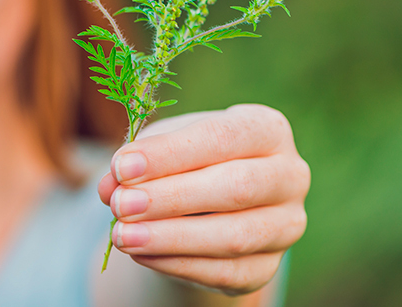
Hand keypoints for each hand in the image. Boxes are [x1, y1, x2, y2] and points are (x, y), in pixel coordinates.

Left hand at [97, 104, 309, 294]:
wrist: (211, 205)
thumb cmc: (187, 161)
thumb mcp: (162, 147)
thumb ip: (137, 159)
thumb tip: (111, 184)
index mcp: (267, 129)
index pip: (222, 137)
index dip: (170, 154)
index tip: (122, 166)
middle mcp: (290, 175)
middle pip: (235, 187)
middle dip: (171, 198)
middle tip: (121, 204)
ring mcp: (286, 225)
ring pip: (234, 236)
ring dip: (171, 237)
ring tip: (122, 235)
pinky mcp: (269, 267)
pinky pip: (226, 271)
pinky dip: (178, 264)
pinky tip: (141, 254)